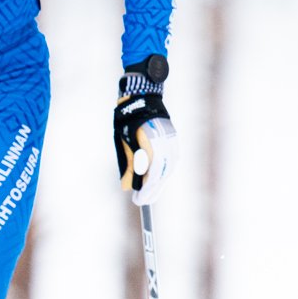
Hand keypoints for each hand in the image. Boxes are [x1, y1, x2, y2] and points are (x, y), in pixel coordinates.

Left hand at [114, 55, 175, 206]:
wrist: (143, 96)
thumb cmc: (127, 120)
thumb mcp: (123, 142)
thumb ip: (128, 164)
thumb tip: (127, 187)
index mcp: (152, 144)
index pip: (153, 174)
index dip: (146, 190)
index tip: (138, 201)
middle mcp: (166, 143)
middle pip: (163, 174)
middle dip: (154, 190)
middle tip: (142, 201)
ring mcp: (172, 140)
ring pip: (170, 168)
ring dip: (160, 182)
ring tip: (150, 192)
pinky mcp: (174, 138)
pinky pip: (172, 160)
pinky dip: (165, 171)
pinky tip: (158, 178)